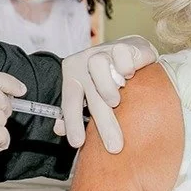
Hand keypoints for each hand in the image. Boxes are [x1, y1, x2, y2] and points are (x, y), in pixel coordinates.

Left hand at [55, 36, 158, 153]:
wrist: (129, 51)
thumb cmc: (107, 79)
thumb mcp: (89, 95)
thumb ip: (74, 112)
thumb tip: (59, 130)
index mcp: (72, 75)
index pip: (70, 102)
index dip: (72, 123)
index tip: (78, 143)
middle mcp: (84, 62)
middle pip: (91, 94)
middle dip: (103, 122)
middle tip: (115, 146)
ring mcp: (103, 51)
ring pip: (99, 67)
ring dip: (108, 88)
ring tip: (116, 102)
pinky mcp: (124, 45)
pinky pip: (121, 55)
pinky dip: (126, 67)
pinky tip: (131, 76)